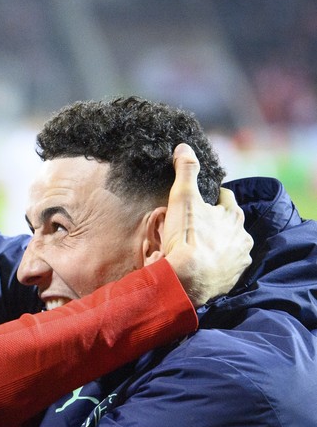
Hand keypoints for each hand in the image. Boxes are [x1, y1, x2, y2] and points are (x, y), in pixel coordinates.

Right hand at [163, 144, 252, 306]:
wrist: (188, 280)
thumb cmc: (188, 237)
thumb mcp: (183, 197)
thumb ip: (186, 171)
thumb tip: (184, 147)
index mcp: (233, 215)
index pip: (226, 198)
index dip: (212, 196)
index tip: (200, 199)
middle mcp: (242, 237)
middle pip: (229, 223)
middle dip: (214, 222)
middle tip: (194, 224)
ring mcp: (238, 260)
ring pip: (228, 246)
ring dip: (216, 245)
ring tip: (195, 247)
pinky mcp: (231, 279)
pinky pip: (224, 268)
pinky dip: (214, 265)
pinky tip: (199, 265)